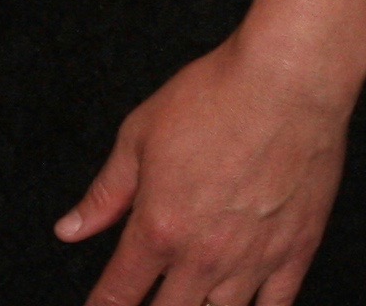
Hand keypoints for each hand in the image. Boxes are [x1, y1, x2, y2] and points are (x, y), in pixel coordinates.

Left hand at [55, 32, 350, 305]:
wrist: (286, 82)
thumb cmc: (215, 98)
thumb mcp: (138, 137)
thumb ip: (105, 194)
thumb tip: (70, 229)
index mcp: (158, 227)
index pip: (119, 291)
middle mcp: (203, 255)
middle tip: (143, 300)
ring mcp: (252, 260)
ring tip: (188, 299)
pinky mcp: (295, 253)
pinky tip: (241, 305)